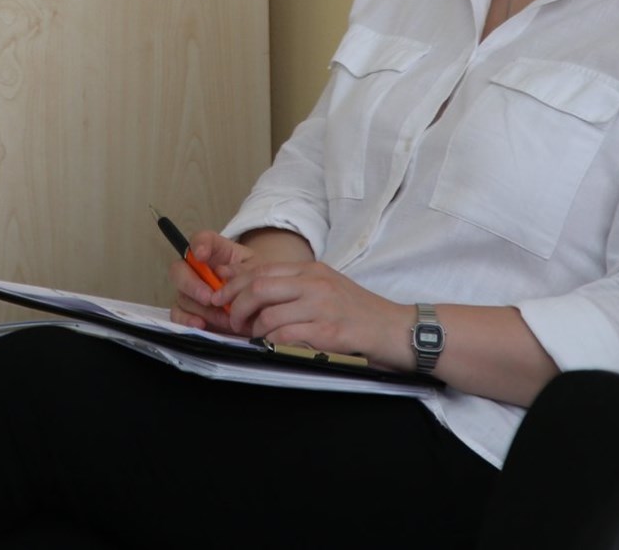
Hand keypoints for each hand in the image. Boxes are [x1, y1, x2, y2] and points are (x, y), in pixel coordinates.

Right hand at [167, 230, 259, 335]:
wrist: (261, 305)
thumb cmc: (257, 282)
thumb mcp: (258, 272)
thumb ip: (242, 271)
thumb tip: (223, 275)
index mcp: (216, 252)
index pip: (201, 240)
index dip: (198, 245)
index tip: (202, 254)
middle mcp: (197, 270)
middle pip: (179, 269)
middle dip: (191, 284)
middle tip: (209, 297)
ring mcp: (190, 292)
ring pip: (182, 296)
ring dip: (201, 308)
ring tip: (224, 317)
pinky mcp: (189, 312)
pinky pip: (177, 315)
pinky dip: (186, 320)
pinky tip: (201, 325)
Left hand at [225, 261, 412, 364]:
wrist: (397, 329)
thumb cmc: (360, 312)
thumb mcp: (327, 287)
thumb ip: (295, 285)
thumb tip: (254, 291)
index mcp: (312, 270)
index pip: (261, 270)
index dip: (234, 284)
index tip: (222, 298)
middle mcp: (315, 283)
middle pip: (259, 287)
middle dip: (237, 305)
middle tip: (233, 321)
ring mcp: (322, 307)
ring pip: (269, 314)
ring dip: (253, 329)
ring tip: (253, 337)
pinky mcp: (329, 333)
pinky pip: (286, 337)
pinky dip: (271, 344)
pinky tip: (273, 347)